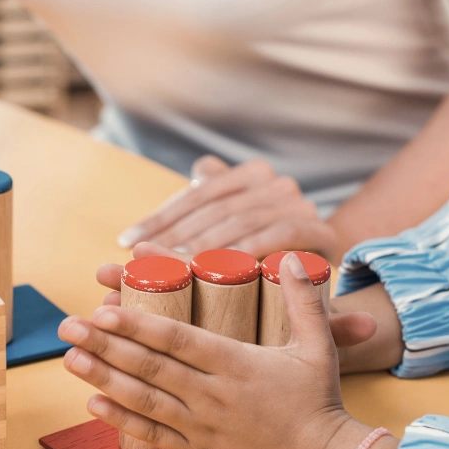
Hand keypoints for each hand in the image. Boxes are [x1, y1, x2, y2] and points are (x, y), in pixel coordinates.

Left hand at [60, 253, 386, 448]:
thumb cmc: (318, 402)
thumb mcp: (318, 345)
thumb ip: (304, 301)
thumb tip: (295, 260)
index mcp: (235, 363)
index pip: (176, 338)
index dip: (137, 323)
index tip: (105, 309)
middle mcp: (212, 394)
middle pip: (149, 366)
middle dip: (105, 344)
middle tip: (69, 326)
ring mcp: (202, 426)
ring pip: (144, 400)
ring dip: (103, 377)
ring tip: (70, 358)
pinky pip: (153, 436)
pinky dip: (121, 420)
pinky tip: (93, 403)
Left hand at [116, 156, 340, 262]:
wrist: (323, 275)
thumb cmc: (263, 256)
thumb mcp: (230, 228)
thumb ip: (201, 209)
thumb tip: (182, 183)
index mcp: (252, 173)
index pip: (198, 193)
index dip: (161, 216)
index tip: (125, 242)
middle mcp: (277, 182)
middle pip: (215, 208)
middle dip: (175, 234)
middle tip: (140, 260)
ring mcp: (302, 204)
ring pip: (241, 220)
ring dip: (203, 245)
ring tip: (169, 268)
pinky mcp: (321, 232)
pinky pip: (277, 235)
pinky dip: (246, 250)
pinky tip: (216, 269)